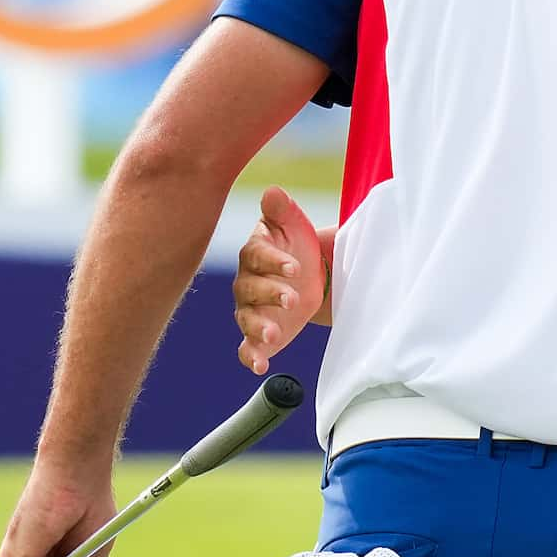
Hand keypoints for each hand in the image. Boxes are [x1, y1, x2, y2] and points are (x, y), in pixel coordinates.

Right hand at [235, 187, 330, 374]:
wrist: (310, 277)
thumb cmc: (297, 245)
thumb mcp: (293, 224)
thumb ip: (282, 210)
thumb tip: (272, 191)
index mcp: (254, 253)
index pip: (258, 256)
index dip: (275, 262)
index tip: (295, 267)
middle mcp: (246, 282)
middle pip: (250, 289)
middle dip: (270, 294)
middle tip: (293, 299)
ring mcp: (249, 310)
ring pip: (246, 319)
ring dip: (258, 328)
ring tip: (274, 335)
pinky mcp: (257, 335)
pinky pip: (247, 348)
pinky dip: (251, 357)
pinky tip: (260, 365)